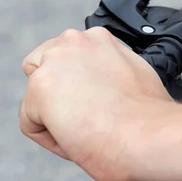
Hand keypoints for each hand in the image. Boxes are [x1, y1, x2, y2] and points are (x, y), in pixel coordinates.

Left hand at [20, 27, 174, 180]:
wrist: (149, 135)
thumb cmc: (150, 116)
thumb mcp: (137, 75)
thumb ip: (113, 69)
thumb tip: (108, 81)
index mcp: (98, 37)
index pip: (70, 59)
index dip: (78, 88)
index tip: (96, 106)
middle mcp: (74, 41)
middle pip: (43, 69)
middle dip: (58, 96)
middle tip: (85, 120)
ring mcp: (54, 63)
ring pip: (35, 98)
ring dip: (54, 117)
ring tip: (86, 132)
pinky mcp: (39, 89)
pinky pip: (31, 124)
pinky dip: (51, 140)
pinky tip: (77, 143)